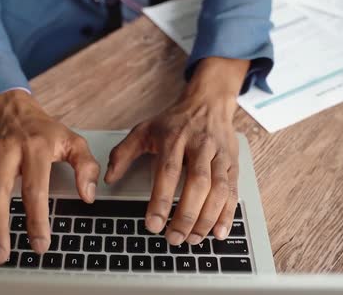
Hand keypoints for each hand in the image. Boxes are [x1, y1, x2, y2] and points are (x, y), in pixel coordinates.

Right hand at [0, 90, 99, 262]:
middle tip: (1, 255)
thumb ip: (86, 166)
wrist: (12, 109)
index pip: (34, 188)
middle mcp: (5, 153)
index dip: (36, 219)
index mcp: (34, 147)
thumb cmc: (44, 131)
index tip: (40, 244)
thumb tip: (88, 195)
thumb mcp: (73, 141)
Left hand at [105, 57, 248, 244]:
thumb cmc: (174, 121)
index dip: (161, 200)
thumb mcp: (144, 130)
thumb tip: (109, 179)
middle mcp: (199, 145)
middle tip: (173, 238)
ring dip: (207, 218)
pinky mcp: (232, 164)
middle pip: (197, 183)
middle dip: (186, 215)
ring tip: (192, 239)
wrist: (208, 103)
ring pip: (218, 189)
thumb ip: (123, 153)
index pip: (168, 171)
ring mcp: (219, 155)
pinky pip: (233, 191)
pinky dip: (227, 214)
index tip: (153, 224)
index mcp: (173, 138)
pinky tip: (218, 232)